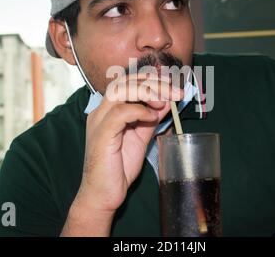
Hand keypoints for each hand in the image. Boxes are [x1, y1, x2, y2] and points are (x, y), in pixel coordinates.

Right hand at [75, 73, 181, 214]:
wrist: (104, 194)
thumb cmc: (119, 167)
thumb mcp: (141, 137)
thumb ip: (151, 118)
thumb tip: (167, 101)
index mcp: (108, 110)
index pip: (128, 82)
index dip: (151, 80)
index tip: (173, 88)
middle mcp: (101, 111)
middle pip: (124, 81)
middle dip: (153, 82)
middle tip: (174, 92)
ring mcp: (99, 121)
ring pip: (119, 90)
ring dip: (147, 91)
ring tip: (164, 102)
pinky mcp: (101, 134)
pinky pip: (120, 112)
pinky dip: (139, 110)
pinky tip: (152, 117)